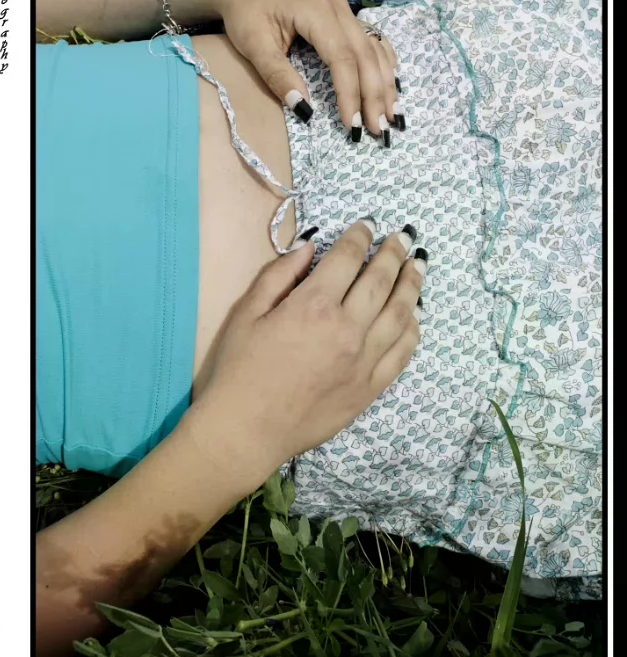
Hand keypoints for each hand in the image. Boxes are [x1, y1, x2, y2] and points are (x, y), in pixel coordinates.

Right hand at [190, 220, 425, 485]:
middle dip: (394, 253)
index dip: (360, 237)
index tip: (369, 225)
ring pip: (400, 314)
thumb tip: (309, 248)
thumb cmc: (237, 370)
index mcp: (314, 305)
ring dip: (412, 285)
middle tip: (404, 237)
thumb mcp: (246, 312)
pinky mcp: (369, 389)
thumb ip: (279, 275)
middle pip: (381, 281)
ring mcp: (363, 361)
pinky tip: (415, 316)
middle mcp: (347, 329)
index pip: (348, 259)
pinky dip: (412, 330)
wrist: (245, 431)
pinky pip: (402, 354)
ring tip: (418, 266)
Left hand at [212, 0, 399, 137]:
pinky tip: (391, 87)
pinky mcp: (346, 15)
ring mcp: (345, 9)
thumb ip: (278, 76)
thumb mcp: (254, 46)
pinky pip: (373, 41)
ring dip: (385, 84)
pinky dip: (384, 66)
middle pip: (365, 56)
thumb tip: (304, 110)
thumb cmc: (246, 14)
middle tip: (378, 129)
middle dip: (374, 95)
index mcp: (315, 12)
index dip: (350, 93)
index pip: (342, 58)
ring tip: (393, 116)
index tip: (351, 124)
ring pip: (375, 49)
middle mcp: (338, 7)